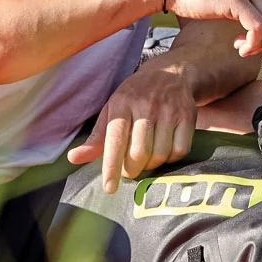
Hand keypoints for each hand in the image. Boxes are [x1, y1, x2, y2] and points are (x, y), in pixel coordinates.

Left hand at [68, 58, 197, 194]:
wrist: (170, 73)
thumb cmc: (135, 97)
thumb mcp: (112, 111)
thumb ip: (96, 138)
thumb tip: (73, 158)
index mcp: (122, 104)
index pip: (115, 140)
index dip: (111, 167)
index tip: (109, 188)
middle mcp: (146, 105)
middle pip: (140, 152)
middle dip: (133, 169)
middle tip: (129, 169)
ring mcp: (169, 110)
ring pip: (160, 154)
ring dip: (152, 164)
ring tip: (147, 157)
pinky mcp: (188, 115)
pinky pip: (180, 150)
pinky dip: (171, 158)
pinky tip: (164, 150)